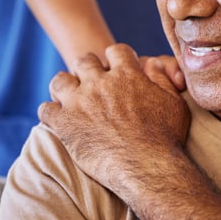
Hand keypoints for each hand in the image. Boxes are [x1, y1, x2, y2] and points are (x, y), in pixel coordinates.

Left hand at [38, 44, 190, 195]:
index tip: (116, 70)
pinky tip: (58, 120)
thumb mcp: (174, 103)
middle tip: (91, 84)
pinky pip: (46, 109)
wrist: (148, 168)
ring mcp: (80, 102)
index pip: (116, 51)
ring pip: (60, 80)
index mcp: (127, 74)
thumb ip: (161, 79)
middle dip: (88, 69)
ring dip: (65, 87)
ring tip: (70, 99)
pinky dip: (50, 113)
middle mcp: (101, 82)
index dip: (116, 59)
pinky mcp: (65, 123)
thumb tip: (152, 64)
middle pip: (85, 61)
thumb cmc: (166, 138)